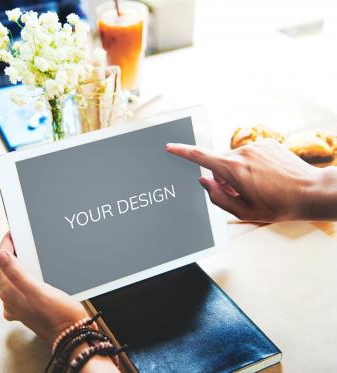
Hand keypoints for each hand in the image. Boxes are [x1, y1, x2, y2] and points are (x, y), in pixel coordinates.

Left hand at [0, 233, 87, 345]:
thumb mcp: (38, 290)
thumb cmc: (58, 315)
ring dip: (18, 263)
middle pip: (5, 269)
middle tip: (21, 238)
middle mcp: (10, 299)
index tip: (12, 232)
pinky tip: (34, 273)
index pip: (0, 261)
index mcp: (9, 292)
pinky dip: (25, 276)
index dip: (6, 244)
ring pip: (13, 277)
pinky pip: (21, 286)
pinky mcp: (27, 308)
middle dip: (12, 252)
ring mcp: (17, 305)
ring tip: (27, 250)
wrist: (72, 335)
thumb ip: (16, 272)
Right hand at [165, 139, 324, 221]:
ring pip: (235, 159)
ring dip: (239, 171)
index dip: (182, 152)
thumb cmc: (280, 205)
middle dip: (224, 177)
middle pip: (219, 163)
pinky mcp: (267, 143)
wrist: (312, 192)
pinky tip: (267, 176)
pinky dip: (252, 164)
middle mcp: (243, 153)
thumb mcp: (244, 211)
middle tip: (242, 193)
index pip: (201, 156)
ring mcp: (256, 146)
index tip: (170, 147)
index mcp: (234, 170)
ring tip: (259, 185)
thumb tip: (204, 182)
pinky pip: (249, 154)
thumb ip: (218, 197)